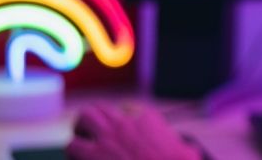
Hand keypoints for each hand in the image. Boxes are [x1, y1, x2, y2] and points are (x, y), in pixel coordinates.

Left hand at [67, 102, 202, 159]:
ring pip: (84, 116)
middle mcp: (125, 121)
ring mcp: (108, 135)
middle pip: (102, 107)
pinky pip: (73, 145)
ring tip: (82, 144)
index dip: (125, 123)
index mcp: (148, 117)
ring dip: (81, 130)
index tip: (125, 136)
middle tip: (93, 135)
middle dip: (95, 120)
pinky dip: (74, 153)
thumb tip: (189, 149)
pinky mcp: (93, 153)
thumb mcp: (186, 151)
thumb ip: (182, 145)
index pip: (129, 110)